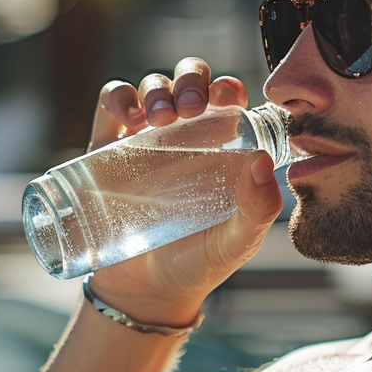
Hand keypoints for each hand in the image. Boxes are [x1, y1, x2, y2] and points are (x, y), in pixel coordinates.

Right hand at [84, 57, 283, 327]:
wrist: (144, 292)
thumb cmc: (198, 264)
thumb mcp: (236, 242)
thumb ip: (258, 210)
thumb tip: (262, 161)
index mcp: (222, 148)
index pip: (228, 99)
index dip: (229, 87)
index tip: (229, 100)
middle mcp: (185, 136)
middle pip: (189, 81)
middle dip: (191, 79)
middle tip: (192, 108)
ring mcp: (146, 139)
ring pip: (153, 87)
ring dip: (158, 88)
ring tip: (160, 118)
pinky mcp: (108, 148)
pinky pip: (111, 104)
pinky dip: (119, 97)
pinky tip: (130, 116)